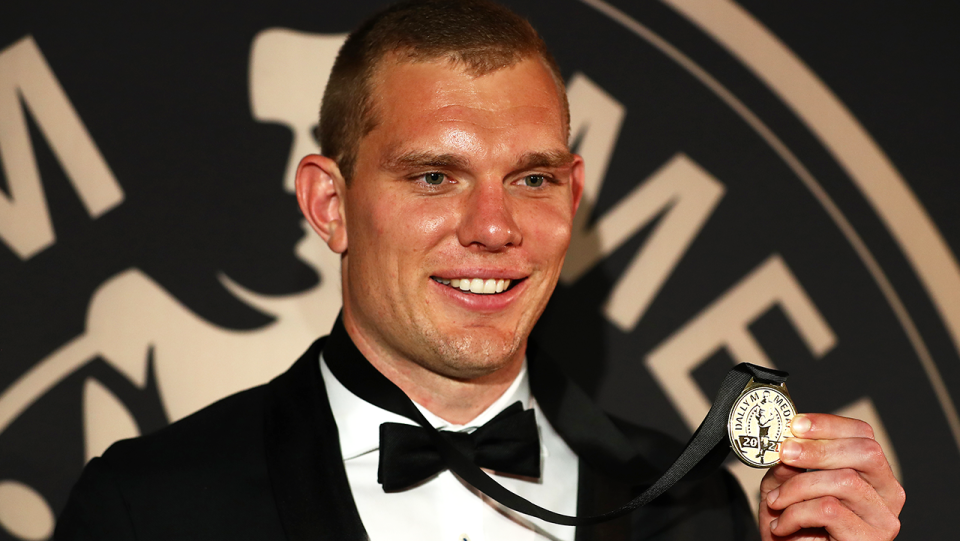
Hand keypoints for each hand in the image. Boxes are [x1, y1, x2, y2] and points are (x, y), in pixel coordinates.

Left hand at [759, 414, 904, 539]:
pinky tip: (782, 525)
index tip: (796, 424)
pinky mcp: (869, 540)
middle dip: (818, 449)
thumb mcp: (785, 486)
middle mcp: (887, 494)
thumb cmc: (794, 526)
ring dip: (797, 488)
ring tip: (775, 502)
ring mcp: (883, 519)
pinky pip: (828, 510)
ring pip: (844, 481)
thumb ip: (789, 464)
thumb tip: (789, 443)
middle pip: (865, 452)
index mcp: (872, 473)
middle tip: (784, 453)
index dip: (829, 424)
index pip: (863, 435)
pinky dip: (795, 514)